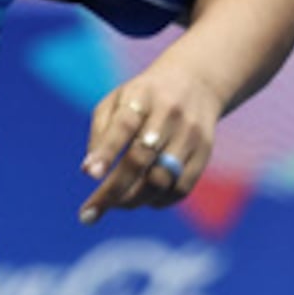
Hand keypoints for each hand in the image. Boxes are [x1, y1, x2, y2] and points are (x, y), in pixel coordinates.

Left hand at [77, 62, 222, 224]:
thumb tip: (89, 171)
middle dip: (113, 190)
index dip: (106, 151)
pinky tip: (144, 200)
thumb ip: (101, 131)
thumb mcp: (116, 100)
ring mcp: (190, 135)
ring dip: (134, 199)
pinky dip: (158, 201)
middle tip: (89, 212)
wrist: (196, 82)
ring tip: (116, 204)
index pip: (123, 125)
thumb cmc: (143, 97)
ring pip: (161, 179)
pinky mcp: (204, 153)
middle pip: (141, 159)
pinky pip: (181, 188)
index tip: (90, 175)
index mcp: (142, 96)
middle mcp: (168, 115)